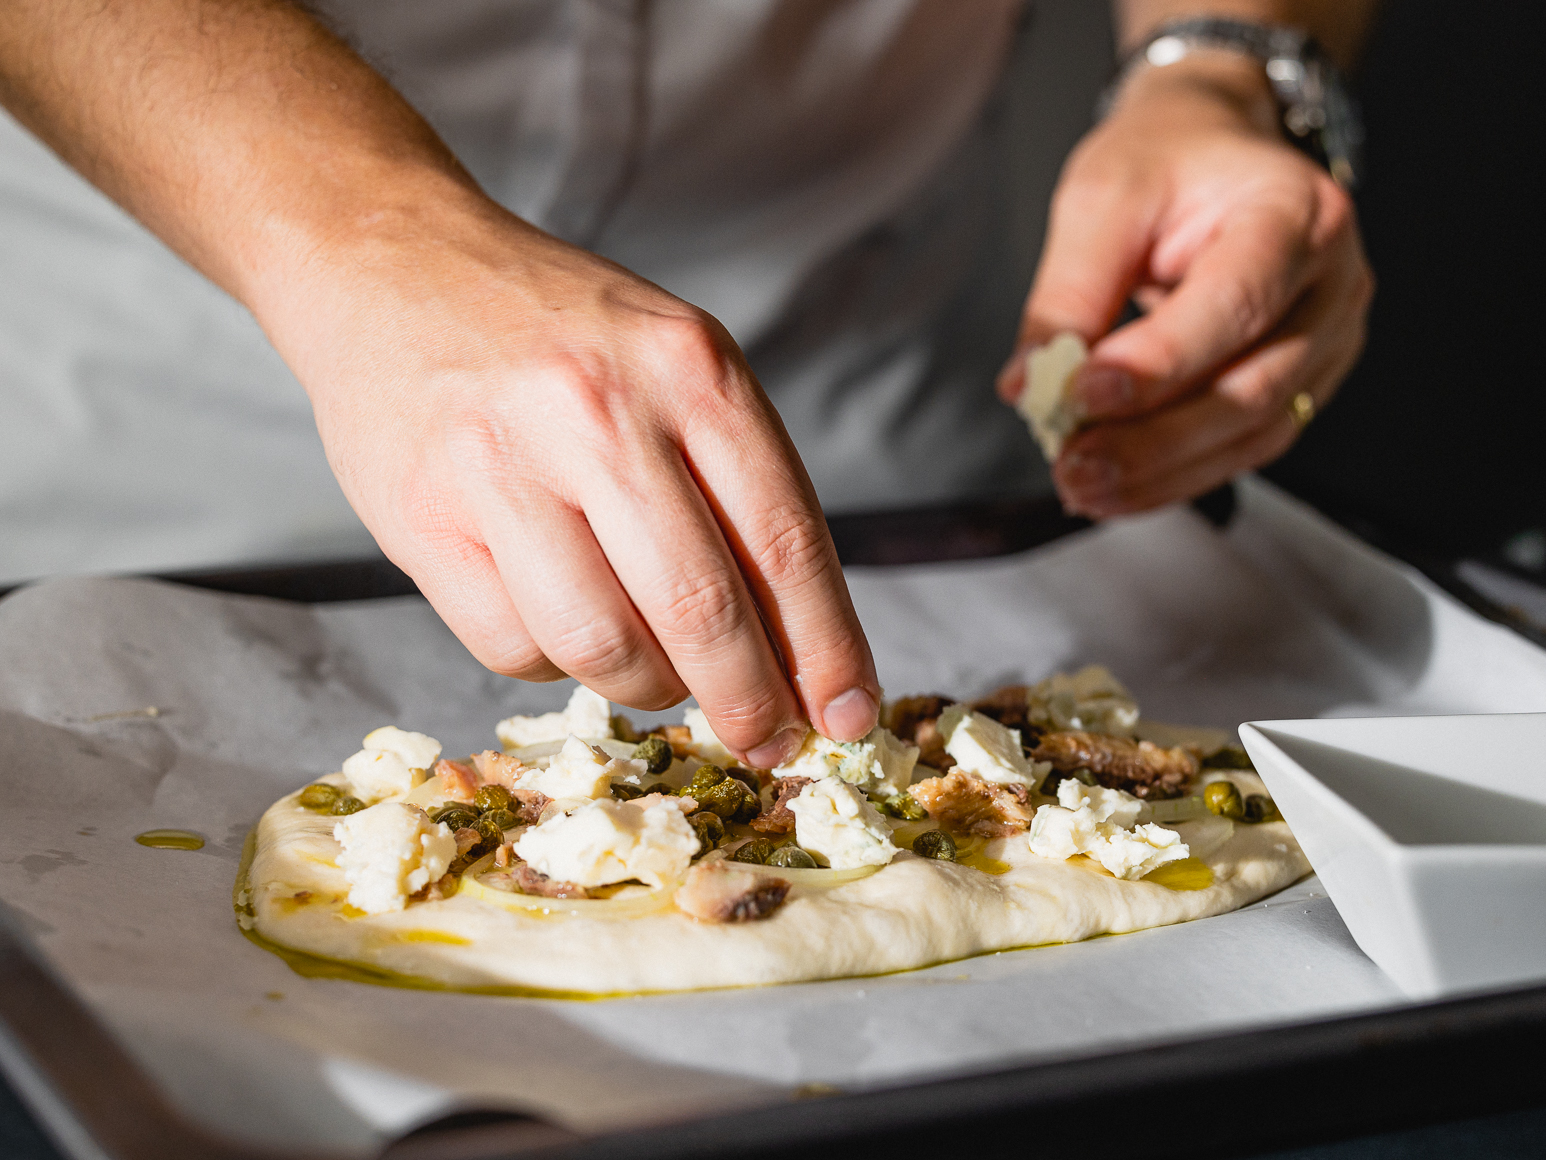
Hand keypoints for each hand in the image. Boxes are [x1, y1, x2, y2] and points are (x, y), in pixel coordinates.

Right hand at [255, 191, 879, 765]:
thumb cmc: (559, 334)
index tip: (847, 716)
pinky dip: (554, 663)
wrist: (393, 265)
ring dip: (651, 689)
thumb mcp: (674, 366)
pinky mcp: (422, 520)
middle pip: (701, 608)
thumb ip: (738, 488)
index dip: (826, 649)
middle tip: (769, 740)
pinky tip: (563, 623)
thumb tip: (799, 647)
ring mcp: (501, 466)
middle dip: (750, 700)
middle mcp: (598, 413)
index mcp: (689, 368)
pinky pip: (514, 648)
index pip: (784, 541)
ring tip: (661, 673)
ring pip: (604, 646)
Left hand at [997, 52, 1372, 516]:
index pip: (1235, 303)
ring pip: (1251, 433)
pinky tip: (1117, 487)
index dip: (1160, 362)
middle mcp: (1330, 281)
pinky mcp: (1302, 382)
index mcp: (1294, 212)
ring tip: (1082, 485)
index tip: (1083, 393)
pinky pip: (1243, 446)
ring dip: (1159, 472)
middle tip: (1072, 464)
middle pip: (1251, 387)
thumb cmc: (1168, 162)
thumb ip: (1069, 292)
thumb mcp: (1102, 198)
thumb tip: (1029, 384)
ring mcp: (1327, 338)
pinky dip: (1175, 475)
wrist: (1214, 152)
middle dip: (1153, 441)